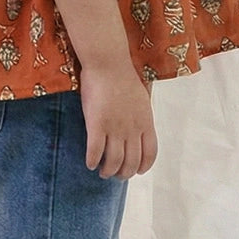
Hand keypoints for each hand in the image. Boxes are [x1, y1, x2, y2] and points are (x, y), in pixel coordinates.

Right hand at [79, 62, 158, 179]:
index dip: (143, 167)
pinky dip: (92, 160)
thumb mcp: (142, 99)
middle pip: (131, 162)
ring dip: (108, 171)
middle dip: (123, 173)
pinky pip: (95, 151)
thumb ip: (141, 117)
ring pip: (113, 161)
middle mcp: (132, 129)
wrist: (108, 64)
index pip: (150, 154)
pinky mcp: (97, 124)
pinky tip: (89, 163)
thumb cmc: (124, 78)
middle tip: (115, 174)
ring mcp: (115, 128)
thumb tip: (139, 127)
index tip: (137, 172)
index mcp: (146, 123)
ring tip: (102, 172)